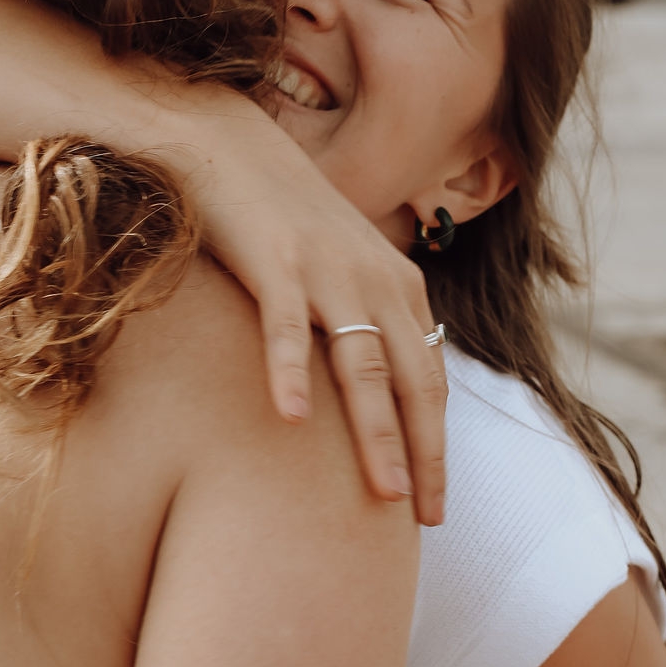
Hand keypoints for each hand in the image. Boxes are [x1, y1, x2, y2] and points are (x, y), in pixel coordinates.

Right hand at [0, 0, 446, 524]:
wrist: (230, 146)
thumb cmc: (282, 218)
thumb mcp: (340, 271)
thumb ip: (364, 322)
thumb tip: (373, 394)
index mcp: (399, 288)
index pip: (430, 380)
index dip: (436, 444)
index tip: (435, 504)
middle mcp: (377, 281)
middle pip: (411, 382)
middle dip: (423, 455)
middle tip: (426, 520)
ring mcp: (328, 272)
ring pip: (361, 365)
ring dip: (375, 432)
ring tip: (383, 495)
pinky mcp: (276, 262)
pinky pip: (286, 327)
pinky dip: (291, 371)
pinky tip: (293, 419)